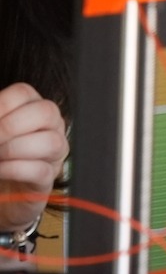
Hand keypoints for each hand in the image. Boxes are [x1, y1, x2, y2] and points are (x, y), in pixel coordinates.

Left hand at [0, 85, 64, 237]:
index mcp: (31, 109)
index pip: (24, 93)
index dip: (2, 104)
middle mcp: (50, 127)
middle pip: (46, 112)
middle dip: (10, 126)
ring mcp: (53, 154)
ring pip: (51, 142)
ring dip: (13, 149)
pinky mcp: (48, 179)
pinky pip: (41, 170)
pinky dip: (14, 169)